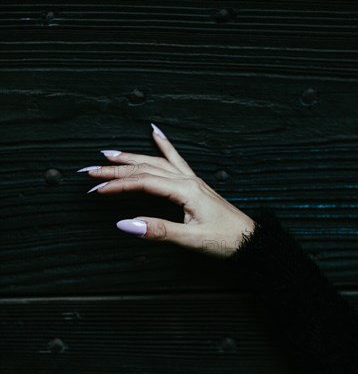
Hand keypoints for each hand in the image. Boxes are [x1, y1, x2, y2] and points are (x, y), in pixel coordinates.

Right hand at [80, 124, 254, 258]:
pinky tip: (155, 133)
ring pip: (155, 162)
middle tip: (90, 170)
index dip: (117, 185)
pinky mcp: (194, 185)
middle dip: (115, 169)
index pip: (142, 182)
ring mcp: (191, 180)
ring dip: (131, 157)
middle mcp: (187, 180)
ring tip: (109, 153)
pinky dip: (164, 146)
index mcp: (185, 190)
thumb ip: (159, 230)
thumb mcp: (192, 239)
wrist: (251, 240)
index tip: (96, 189)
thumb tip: (127, 224)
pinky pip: (175, 159)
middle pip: (144, 168)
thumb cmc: (226, 239)